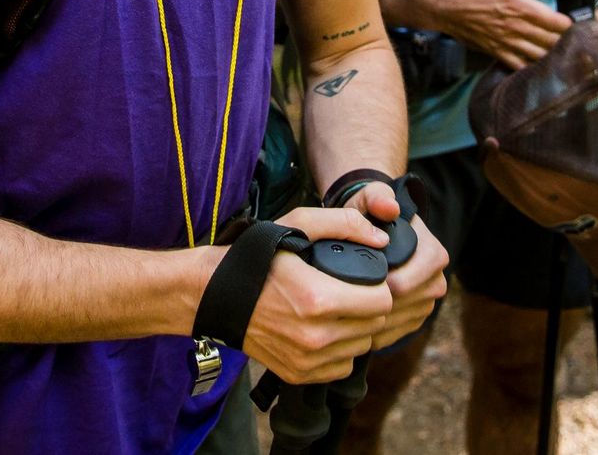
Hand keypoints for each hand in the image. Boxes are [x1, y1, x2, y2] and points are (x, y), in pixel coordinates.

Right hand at [241, 205, 394, 384]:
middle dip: (370, 308)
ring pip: (360, 348)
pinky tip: (325, 330)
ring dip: (357, 329)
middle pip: (375, 326)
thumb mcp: (297, 224)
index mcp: (319, 299)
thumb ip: (344, 223)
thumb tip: (382, 240)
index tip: (366, 279)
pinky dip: (340, 351)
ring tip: (338, 310)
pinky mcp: (298, 374)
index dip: (379, 287)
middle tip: (352, 292)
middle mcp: (316, 336)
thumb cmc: (257, 256)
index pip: (382, 302)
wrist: (215, 294)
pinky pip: (341, 367)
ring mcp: (307, 360)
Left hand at [341, 184, 446, 350]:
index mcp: (434, 255)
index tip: (347, 280)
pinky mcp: (416, 318)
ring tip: (344, 309)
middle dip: (370, 306)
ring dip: (370, 323)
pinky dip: (373, 332)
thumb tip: (389, 207)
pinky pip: (394, 336)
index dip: (373, 286)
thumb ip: (377, 198)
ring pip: (396, 326)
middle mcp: (437, 281)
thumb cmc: (370, 214)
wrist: (373, 229)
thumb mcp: (370, 199)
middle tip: (339, 298)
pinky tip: (354, 320)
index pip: (402, 286)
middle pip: (399, 309)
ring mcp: (427, 303)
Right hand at [434, 0, 571, 70]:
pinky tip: (537, 59)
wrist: (442, 6)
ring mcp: (506, 43)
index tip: (574, 20)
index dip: (570, 24)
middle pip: (553, 43)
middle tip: (570, 35)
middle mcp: (515, 27)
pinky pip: (521, 67)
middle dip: (565, 40)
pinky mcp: (496, 53)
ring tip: (557, 48)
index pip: (557, 22)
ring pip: (540, 57)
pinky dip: (532, 66)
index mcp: (519, 5)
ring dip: (551, 54)